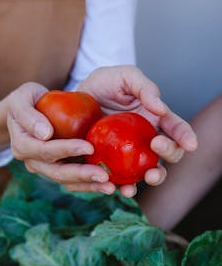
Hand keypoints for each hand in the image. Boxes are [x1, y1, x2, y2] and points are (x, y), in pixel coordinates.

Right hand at [5, 82, 114, 194]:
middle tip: (104, 176)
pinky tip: (111, 185)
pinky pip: (77, 182)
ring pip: (68, 183)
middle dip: (82, 175)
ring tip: (111, 187)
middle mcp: (34, 162)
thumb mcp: (22, 99)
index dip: (66, 150)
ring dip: (90, 186)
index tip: (89, 147)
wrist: (30, 111)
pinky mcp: (61, 171)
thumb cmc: (28, 100)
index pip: (45, 151)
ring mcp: (48, 169)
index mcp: (23, 146)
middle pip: (58, 173)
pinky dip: (92, 184)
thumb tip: (45, 134)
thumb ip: (28, 115)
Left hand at [78, 65, 197, 196]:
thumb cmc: (103, 85)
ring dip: (154, 177)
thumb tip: (161, 109)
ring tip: (147, 176)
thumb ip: (145, 88)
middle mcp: (146, 139)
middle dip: (170, 153)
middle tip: (157, 145)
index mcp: (155, 118)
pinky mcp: (113, 164)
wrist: (75, 101)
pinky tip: (120, 187)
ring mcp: (131, 154)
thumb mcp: (124, 77)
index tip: (190, 144)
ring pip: (149, 171)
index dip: (186, 137)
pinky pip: (122, 179)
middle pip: (169, 153)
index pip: (176, 129)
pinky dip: (124, 186)